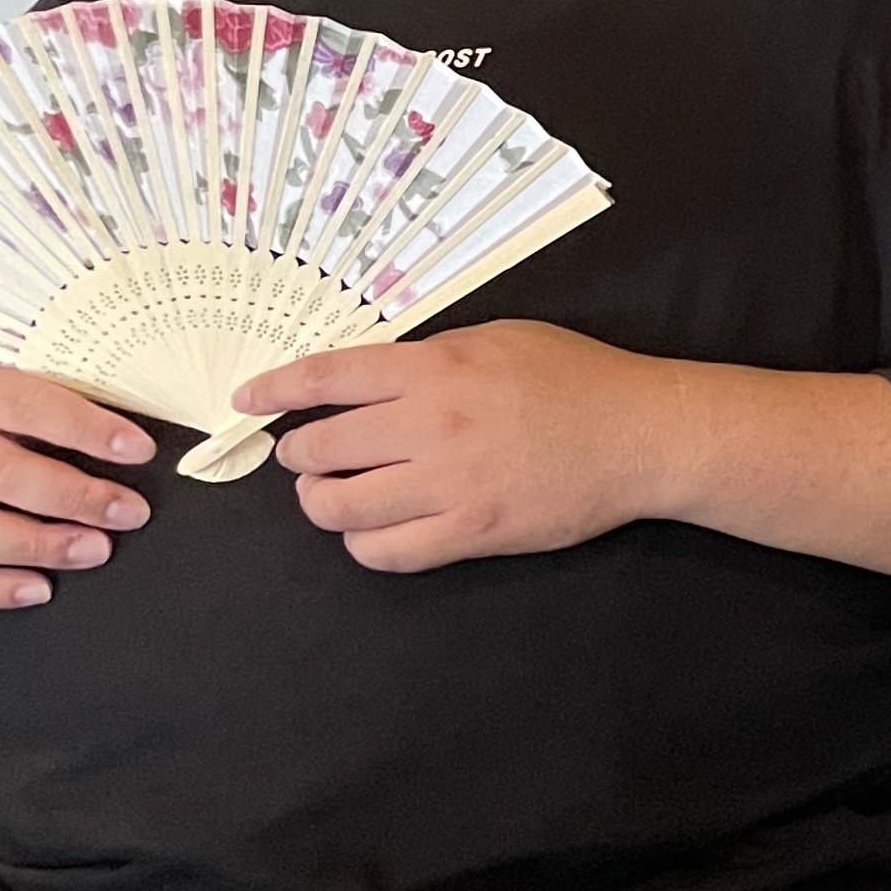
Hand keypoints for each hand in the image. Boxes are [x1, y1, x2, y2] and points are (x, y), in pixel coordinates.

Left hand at [238, 321, 676, 571]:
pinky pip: (386, 551)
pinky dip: (364, 541)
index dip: (277, 390)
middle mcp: (433, 425)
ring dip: (323, 500)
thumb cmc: (577, 379)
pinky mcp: (472, 532)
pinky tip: (375, 528)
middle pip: (321, 448)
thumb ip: (432, 358)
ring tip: (335, 493)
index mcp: (437, 368)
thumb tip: (369, 381)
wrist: (642, 436)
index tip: (247, 402)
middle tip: (309, 455)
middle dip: (301, 454)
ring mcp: (451, 485)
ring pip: (340, 506)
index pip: (329, 378)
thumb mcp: (500, 339)